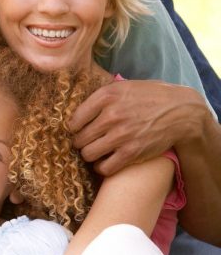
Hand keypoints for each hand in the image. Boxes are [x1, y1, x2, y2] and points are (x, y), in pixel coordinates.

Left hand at [69, 79, 208, 176]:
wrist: (180, 112)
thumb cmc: (151, 97)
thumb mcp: (124, 86)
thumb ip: (102, 95)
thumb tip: (78, 108)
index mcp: (106, 96)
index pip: (74, 119)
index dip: (75, 127)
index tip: (79, 130)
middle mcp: (111, 115)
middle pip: (79, 138)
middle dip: (81, 142)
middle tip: (88, 142)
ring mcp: (120, 135)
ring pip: (88, 154)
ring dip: (90, 155)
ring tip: (97, 152)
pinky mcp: (132, 152)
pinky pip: (105, 168)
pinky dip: (103, 167)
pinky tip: (107, 161)